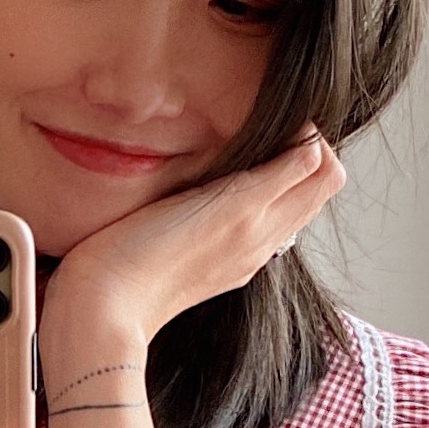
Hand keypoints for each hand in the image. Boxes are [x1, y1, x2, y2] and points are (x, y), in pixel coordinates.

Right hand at [39, 129, 345, 369]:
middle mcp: (259, 244)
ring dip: (278, 175)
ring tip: (244, 152)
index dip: (314, 138)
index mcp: (267, 224)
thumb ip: (274, 177)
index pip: (326, 173)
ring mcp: (237, 259)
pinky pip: (251, 226)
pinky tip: (219, 189)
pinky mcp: (211, 269)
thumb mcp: (223, 205)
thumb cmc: (148, 254)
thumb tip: (314, 146)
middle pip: (312, 191)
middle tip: (267, 128)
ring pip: (282, 208)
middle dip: (302, 152)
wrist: (102, 309)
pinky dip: (252, 200)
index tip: (281, 118)